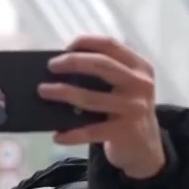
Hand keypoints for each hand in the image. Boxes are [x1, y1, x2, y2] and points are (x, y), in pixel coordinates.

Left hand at [37, 35, 164, 178]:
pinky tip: (57, 136)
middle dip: (72, 62)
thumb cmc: (126, 109)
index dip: (87, 42)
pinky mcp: (124, 132)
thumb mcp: (126, 86)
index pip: (111, 45)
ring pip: (91, 98)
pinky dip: (71, 134)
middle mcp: (140, 84)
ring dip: (63, 93)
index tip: (66, 46)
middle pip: (102, 65)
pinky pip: (91, 131)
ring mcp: (133, 109)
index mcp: (139, 67)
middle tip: (51, 66)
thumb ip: (105, 74)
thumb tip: (62, 66)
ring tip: (43, 91)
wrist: (146, 147)